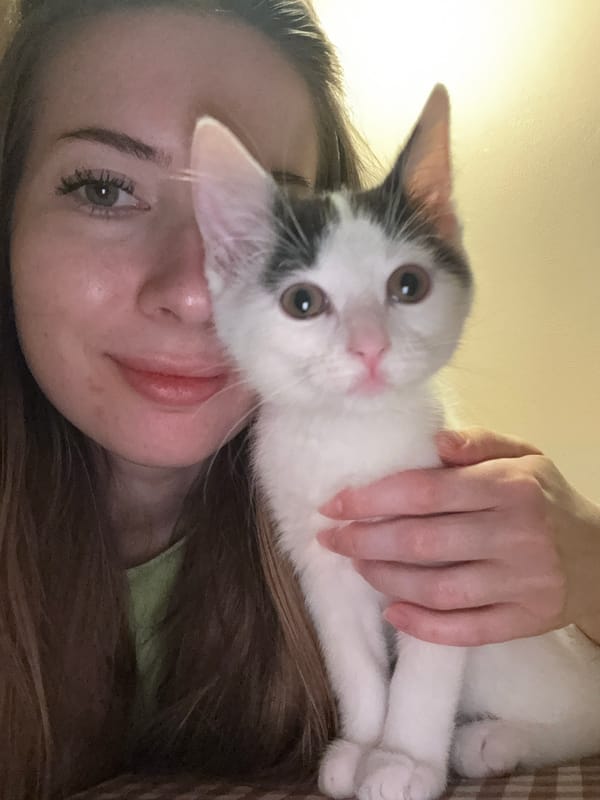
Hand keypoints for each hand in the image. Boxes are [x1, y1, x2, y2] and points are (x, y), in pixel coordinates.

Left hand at [318, 427, 599, 645]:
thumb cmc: (545, 500)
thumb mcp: (523, 456)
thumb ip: (478, 443)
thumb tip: (432, 443)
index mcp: (509, 487)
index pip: (425, 492)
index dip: (372, 499)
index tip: (334, 504)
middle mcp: (515, 535)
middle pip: (422, 542)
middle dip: (365, 541)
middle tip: (331, 539)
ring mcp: (520, 583)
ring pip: (437, 588)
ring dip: (385, 579)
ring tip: (357, 565)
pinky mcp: (524, 621)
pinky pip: (464, 630)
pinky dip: (421, 624)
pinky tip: (391, 610)